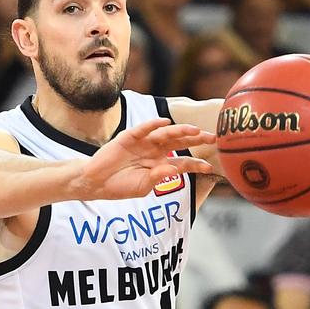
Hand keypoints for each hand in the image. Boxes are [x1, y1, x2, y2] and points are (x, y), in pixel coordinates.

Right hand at [79, 118, 215, 199]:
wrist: (96, 182)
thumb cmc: (120, 186)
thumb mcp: (143, 187)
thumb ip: (158, 178)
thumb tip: (175, 170)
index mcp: (161, 164)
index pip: (183, 161)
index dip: (196, 163)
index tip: (210, 167)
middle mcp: (155, 151)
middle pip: (180, 142)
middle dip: (197, 139)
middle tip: (213, 138)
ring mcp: (143, 143)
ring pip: (165, 134)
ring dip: (180, 131)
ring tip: (195, 130)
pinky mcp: (129, 137)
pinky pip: (143, 129)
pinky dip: (153, 125)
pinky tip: (165, 122)